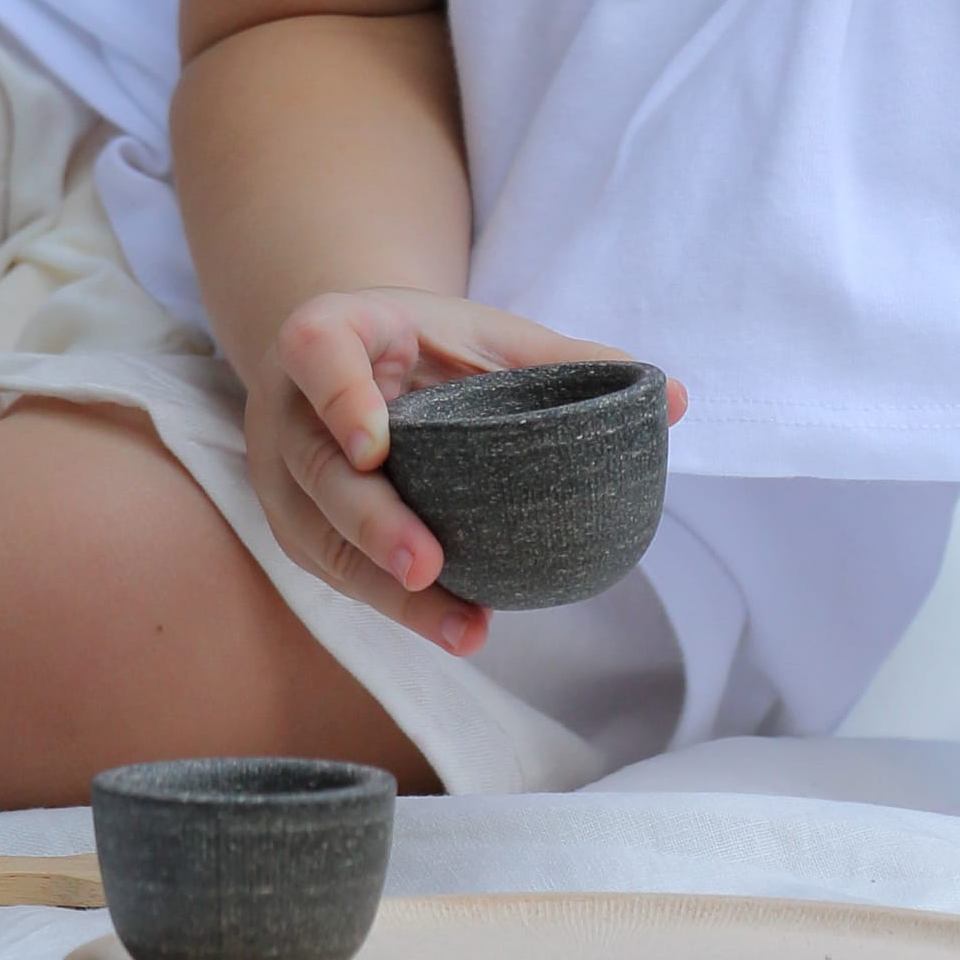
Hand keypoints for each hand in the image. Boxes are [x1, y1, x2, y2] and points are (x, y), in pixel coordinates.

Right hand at [236, 286, 688, 652]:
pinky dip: (392, 604)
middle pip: (320, 469)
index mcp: (333, 332)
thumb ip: (572, 361)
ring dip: (386, 590)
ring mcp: (285, 473)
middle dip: (371, 523)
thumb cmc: (429, 343)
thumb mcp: (490, 335)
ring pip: (321, 537)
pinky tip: (452, 625)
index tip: (377, 445)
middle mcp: (292, 407)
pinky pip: (336, 572)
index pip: (318, 352)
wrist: (354, 356)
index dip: (341, 396)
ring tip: (458, 627)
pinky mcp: (297, 526)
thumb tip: (674, 399)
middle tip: (428, 564)